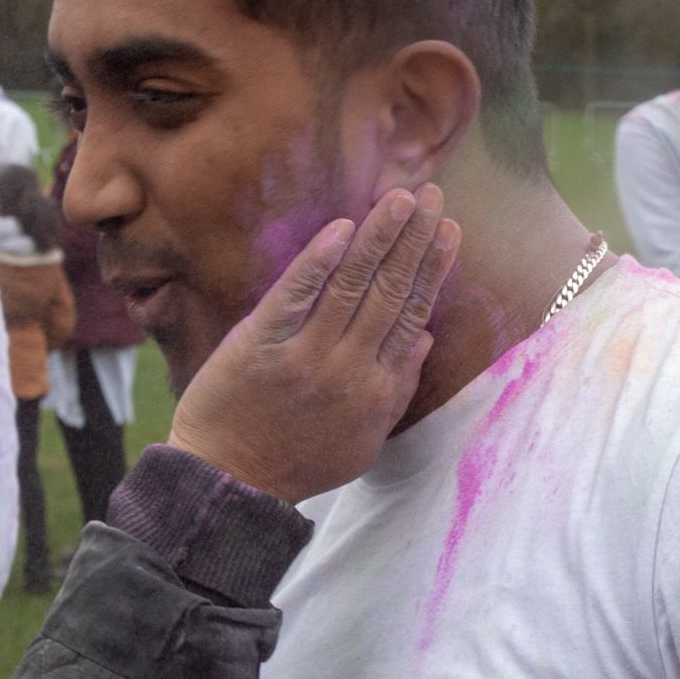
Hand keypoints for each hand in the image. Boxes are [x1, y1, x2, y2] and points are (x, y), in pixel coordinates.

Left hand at [168, 185, 459, 503]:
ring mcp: (305, 354)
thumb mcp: (364, 440)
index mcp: (377, 388)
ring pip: (352, 285)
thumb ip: (398, 388)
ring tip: (401, 198)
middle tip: (433, 195)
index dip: (433, 269)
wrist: (229, 483)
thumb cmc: (298, 463)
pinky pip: (295, 295)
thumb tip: (426, 337)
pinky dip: (318, 260)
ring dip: (379, 237)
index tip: (450, 230)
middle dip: (414, 240)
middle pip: (390, 291)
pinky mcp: (260, 343)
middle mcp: (348, 368)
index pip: (413, 315)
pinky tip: (342, 227)